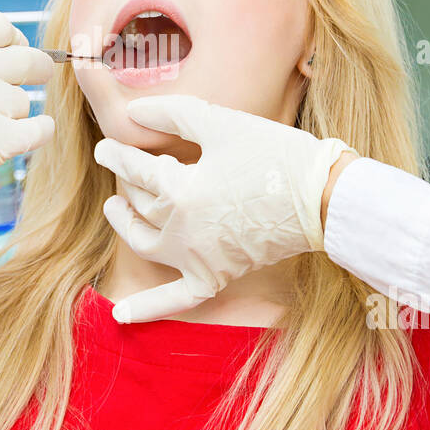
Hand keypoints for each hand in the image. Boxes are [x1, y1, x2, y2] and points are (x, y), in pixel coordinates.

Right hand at [0, 9, 54, 266]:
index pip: (2, 26)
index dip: (12, 43)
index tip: (11, 58)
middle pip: (28, 58)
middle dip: (34, 71)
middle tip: (31, 82)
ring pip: (25, 102)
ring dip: (12, 116)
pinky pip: (40, 130)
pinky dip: (37, 134)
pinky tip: (24, 139)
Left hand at [93, 94, 356, 323]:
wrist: (324, 197)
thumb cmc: (275, 154)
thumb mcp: (221, 123)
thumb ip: (172, 114)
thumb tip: (132, 113)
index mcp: (180, 192)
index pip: (135, 170)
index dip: (117, 155)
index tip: (105, 146)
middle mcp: (182, 231)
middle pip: (141, 204)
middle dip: (126, 182)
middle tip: (119, 167)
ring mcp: (197, 259)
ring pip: (145, 245)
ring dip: (125, 227)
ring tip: (115, 209)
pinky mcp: (216, 276)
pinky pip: (176, 299)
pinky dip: (148, 308)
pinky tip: (121, 316)